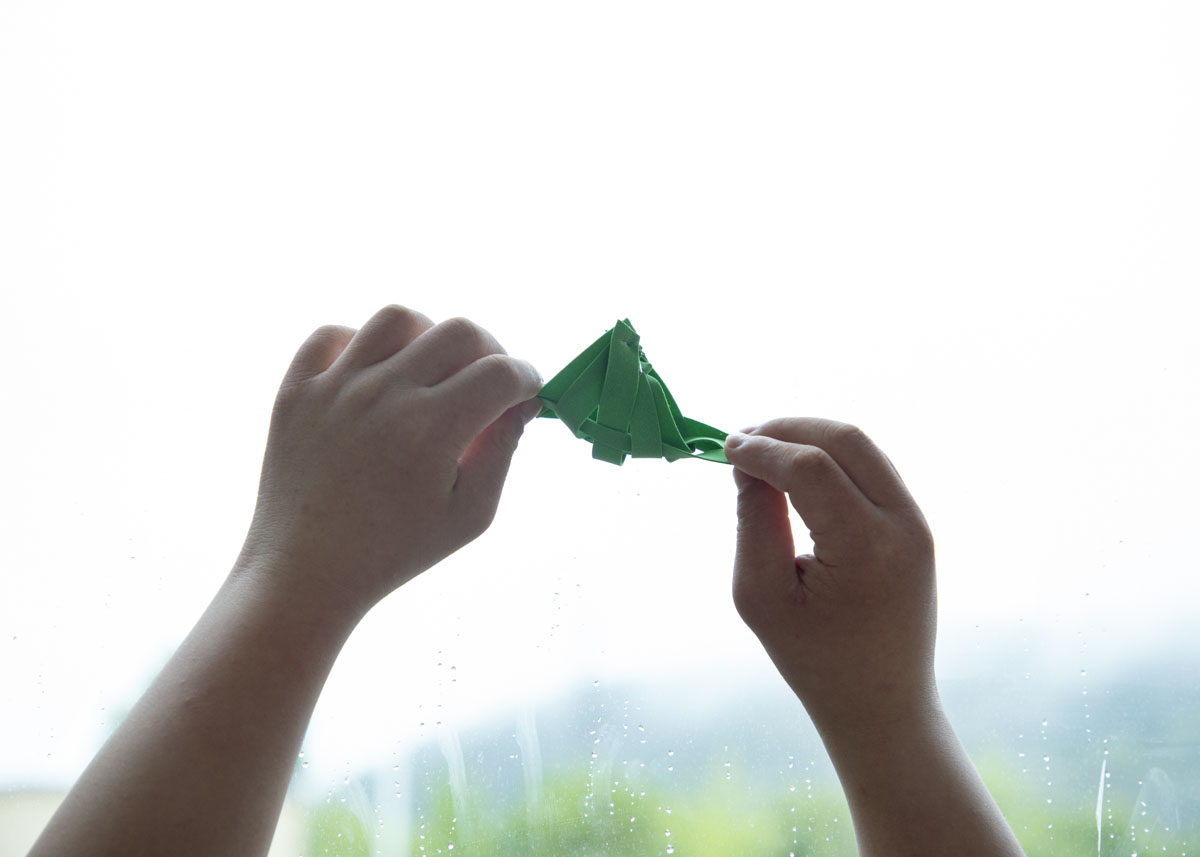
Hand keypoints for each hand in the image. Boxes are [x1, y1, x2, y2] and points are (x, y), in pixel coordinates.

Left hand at [239, 305, 542, 619]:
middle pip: (459, 331)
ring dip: (427, 337)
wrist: (306, 573)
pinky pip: (332, 334)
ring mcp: (334, 388)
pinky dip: (360, 344)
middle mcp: (383, 396)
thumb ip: (502, 451)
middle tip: (486, 383)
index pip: (500, 372)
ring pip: (397, 318)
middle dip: (489, 351)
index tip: (525, 393)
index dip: (526, 378)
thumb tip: (521, 403)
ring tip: (428, 372)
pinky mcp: (296, 391)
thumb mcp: (470, 514)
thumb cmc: (396, 550)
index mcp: (431, 430)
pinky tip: (374, 377)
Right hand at [723, 418, 936, 736]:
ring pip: (862, 446)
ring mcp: (917, 523)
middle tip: (741, 439)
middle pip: (845, 439)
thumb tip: (748, 464)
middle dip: (787, 428)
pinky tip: (794, 467)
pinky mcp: (916, 526)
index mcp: (867, 549)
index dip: (763, 450)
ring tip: (762, 448)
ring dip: (809, 436)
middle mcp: (903, 526)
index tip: (725, 449)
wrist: (882, 704)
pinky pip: (872, 468)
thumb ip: (753, 522)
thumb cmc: (814, 659)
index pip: (811, 468)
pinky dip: (831, 456)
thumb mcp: (762, 596)